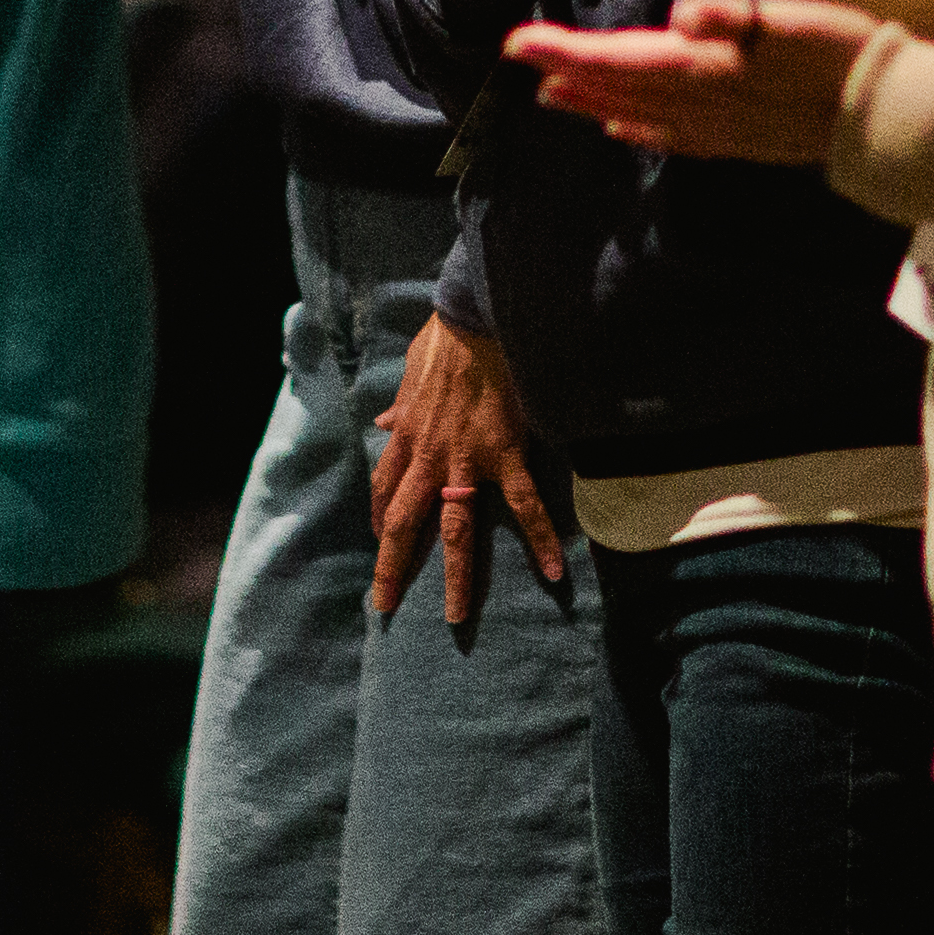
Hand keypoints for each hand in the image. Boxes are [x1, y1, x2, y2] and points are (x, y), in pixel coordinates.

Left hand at [365, 310, 563, 627]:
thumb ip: (399, 404)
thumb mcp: (410, 372)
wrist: (478, 318)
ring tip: (455, 616)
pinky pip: (524, 506)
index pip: (384, 487)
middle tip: (385, 603)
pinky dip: (538, 540)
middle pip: (404, 522)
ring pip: (456, 529)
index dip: (380, 517)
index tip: (380, 539)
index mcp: (407, 436)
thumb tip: (384, 422)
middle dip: (393, 565)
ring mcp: (467, 461)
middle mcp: (430, 457)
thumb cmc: (447, 340)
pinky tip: (552, 573)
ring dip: (456, 575)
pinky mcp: (506, 456)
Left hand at [510, 0, 887, 167]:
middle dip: (570, 73)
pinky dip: (642, 132)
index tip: (520, 42)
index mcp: (706, 70)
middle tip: (520, 60)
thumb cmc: (843, 57)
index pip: (621, 58)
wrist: (890, 118)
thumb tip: (681, 17)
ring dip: (596, 104)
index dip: (569, 50)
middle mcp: (703, 105)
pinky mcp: (742, 143)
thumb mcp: (792, 24)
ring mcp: (721, 130)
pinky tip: (625, 132)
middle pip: (621, 88)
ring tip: (553, 95)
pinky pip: (676, 139)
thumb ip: (733, 19)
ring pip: (640, 116)